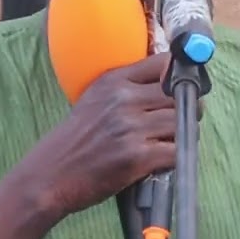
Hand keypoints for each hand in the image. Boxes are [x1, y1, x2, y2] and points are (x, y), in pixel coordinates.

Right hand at [38, 53, 190, 215]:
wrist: (51, 175)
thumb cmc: (75, 139)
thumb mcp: (95, 98)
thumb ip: (127, 87)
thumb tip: (168, 81)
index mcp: (115, 81)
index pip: (164, 64)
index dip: (180, 77)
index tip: (183, 89)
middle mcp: (124, 100)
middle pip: (179, 94)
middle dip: (188, 108)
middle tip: (184, 120)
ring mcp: (132, 128)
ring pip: (182, 123)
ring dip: (185, 134)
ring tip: (173, 141)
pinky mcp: (138, 156)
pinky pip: (176, 151)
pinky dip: (176, 156)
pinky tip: (164, 159)